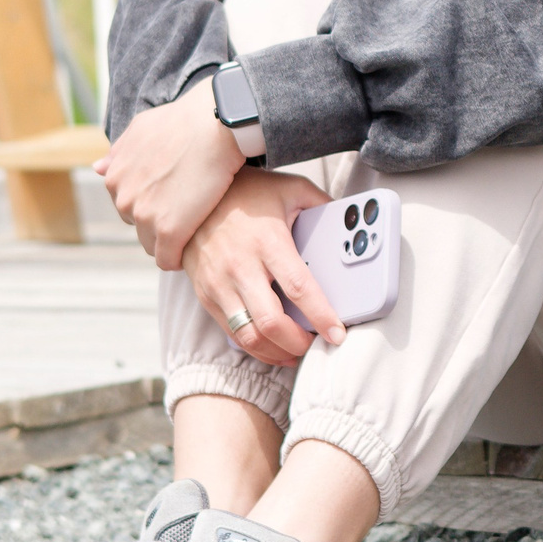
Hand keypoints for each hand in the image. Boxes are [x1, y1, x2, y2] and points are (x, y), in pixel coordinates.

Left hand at [94, 78, 247, 269]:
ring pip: (152, 245)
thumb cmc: (184, 120)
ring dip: (170, 240)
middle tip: (187, 210)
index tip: (173, 199)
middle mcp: (123, 198)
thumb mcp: (141, 129)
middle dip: (159, 221)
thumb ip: (119, 152)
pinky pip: (168, 260)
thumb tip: (97, 168)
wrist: (215, 123)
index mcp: (114, 178)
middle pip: (139, 226)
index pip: (128, 205)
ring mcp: (144, 216)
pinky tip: (194, 247)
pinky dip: (179, 258)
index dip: (152, 203)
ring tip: (193, 229)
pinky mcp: (169, 231)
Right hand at [180, 172, 347, 365]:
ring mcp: (219, 283)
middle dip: (299, 342)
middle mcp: (241, 266)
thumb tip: (351, 220)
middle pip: (271, 321)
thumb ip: (321, 205)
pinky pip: (231, 332)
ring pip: (249, 335)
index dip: (320, 315)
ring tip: (297, 352)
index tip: (337, 333)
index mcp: (267, 241)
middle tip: (318, 345)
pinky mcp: (206, 294)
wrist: (191, 194)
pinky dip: (255, 347)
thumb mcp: (289, 189)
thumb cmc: (247, 192)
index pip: (298, 287)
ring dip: (276, 352)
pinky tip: (273, 347)